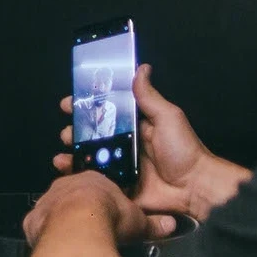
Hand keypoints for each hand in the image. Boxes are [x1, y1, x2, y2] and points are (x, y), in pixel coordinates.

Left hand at [24, 167, 153, 247]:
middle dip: (76, 211)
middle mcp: (64, 187)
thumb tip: (170, 226)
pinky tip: (53, 249)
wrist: (79, 227)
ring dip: (58, 224)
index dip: (99, 201)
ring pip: (50, 211)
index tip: (104, 213)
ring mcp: (46, 203)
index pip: (94, 188)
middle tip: (87, 229)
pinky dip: (43, 237)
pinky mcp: (33, 221)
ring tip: (71, 242)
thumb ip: (152, 223)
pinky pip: (36, 228)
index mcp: (91, 181)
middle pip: (69, 197)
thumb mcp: (137, 221)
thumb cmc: (108, 217)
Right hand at [53, 64, 248, 226]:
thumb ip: (150, 97)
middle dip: (75, 132)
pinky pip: (95, 182)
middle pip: (93, 136)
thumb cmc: (184, 150)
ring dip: (73, 155)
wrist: (194, 189)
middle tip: (67, 133)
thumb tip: (141, 67)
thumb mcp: (168, 117)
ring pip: (90, 158)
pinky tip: (67, 172)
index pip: (106, 112)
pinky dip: (79, 177)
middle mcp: (126, 146)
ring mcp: (121, 168)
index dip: (86, 107)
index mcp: (136, 127)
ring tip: (62, 154)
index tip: (69, 104)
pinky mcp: (119, 188)